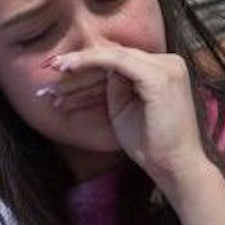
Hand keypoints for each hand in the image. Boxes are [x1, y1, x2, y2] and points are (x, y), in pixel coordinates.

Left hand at [47, 46, 215, 195]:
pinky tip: (69, 68)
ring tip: (53, 72)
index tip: (61, 72)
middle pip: (115, 57)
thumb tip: (93, 69)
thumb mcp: (125, 108)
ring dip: (79, 64)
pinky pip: (117, 61)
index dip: (89, 64)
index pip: (121, 60)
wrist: (174, 167)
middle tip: (50, 69)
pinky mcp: (158, 76)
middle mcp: (168, 62)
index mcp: (164, 69)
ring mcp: (166, 67)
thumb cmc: (151, 145)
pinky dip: (90, 62)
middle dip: (80, 66)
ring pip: (113, 56)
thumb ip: (114, 86)